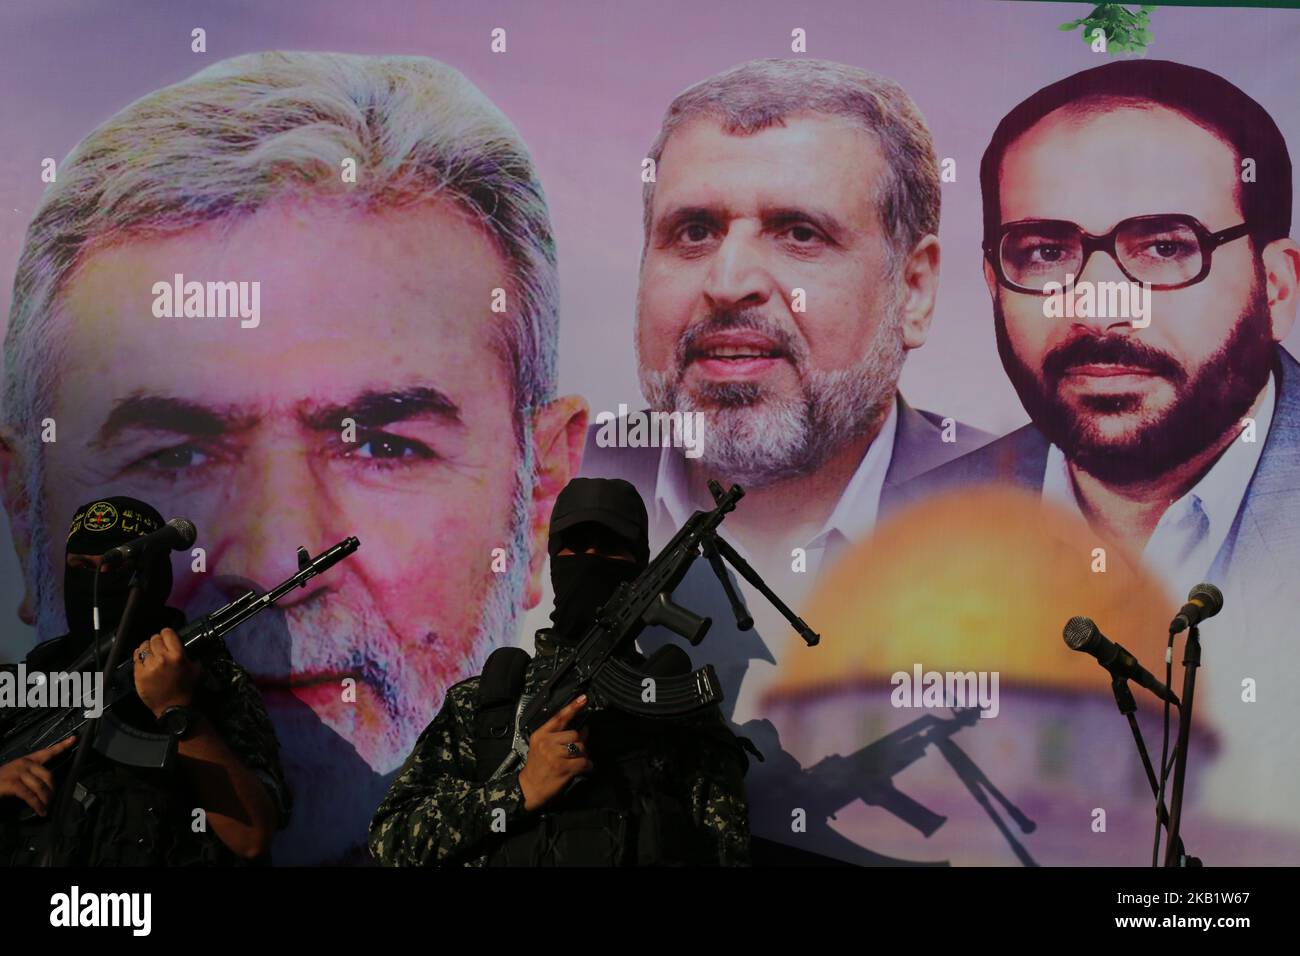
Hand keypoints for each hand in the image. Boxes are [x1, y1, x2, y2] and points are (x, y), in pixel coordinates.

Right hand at [0, 736, 76, 815]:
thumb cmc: (0, 782)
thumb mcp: (17, 776)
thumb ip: (31, 777)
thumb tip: (46, 787)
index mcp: (26, 760)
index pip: (47, 751)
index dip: (62, 745)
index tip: (74, 739)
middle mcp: (24, 763)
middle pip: (48, 774)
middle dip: (52, 789)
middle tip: (52, 800)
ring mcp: (18, 772)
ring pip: (40, 786)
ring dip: (45, 799)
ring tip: (46, 808)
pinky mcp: (13, 783)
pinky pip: (30, 795)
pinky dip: (37, 804)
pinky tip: (40, 810)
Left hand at [133, 628, 200, 719]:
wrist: (173, 708)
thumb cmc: (187, 689)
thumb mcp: (197, 670)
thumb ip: (191, 656)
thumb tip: (186, 647)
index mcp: (177, 655)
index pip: (167, 633)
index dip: (167, 633)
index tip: (168, 637)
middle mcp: (162, 658)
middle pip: (154, 639)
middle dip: (157, 641)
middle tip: (160, 647)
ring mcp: (148, 666)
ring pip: (143, 646)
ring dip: (147, 648)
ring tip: (150, 652)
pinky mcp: (138, 674)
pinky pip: (136, 658)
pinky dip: (139, 656)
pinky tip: (144, 659)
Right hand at [517, 695, 591, 811]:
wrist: (528, 788)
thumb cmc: (537, 768)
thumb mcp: (542, 747)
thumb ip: (560, 736)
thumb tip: (584, 729)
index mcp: (541, 735)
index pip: (559, 717)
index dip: (573, 707)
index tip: (583, 699)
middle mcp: (547, 743)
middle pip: (575, 734)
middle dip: (579, 743)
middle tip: (576, 751)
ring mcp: (554, 755)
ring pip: (581, 747)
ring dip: (583, 755)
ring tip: (576, 761)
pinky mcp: (563, 767)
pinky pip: (584, 761)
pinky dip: (587, 766)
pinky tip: (583, 768)